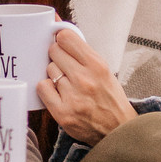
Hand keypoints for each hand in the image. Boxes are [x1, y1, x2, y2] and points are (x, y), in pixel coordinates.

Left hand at [36, 28, 137, 144]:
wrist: (118, 130)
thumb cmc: (110, 98)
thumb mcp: (104, 70)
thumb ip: (83, 53)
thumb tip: (59, 31)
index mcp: (97, 65)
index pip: (66, 37)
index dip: (61, 39)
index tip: (63, 44)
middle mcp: (85, 79)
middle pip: (54, 51)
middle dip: (58, 57)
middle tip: (66, 67)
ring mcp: (73, 96)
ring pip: (49, 70)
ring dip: (55, 75)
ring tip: (67, 84)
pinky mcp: (62, 113)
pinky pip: (43, 88)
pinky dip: (48, 89)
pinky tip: (58, 94)